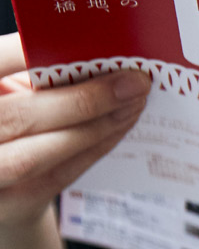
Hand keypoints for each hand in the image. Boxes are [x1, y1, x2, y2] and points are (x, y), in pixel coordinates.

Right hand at [0, 33, 150, 226]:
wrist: (3, 189)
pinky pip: (61, 173)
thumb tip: (92, 49)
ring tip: (135, 100)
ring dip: (97, 124)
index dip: (24, 54)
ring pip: (40, 153)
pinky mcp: (10, 205)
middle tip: (133, 80)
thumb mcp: (8, 90)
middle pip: (19, 117)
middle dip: (83, 98)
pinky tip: (123, 122)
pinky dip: (98, 145)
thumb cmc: (7, 121)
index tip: (81, 43)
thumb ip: (31, 72)